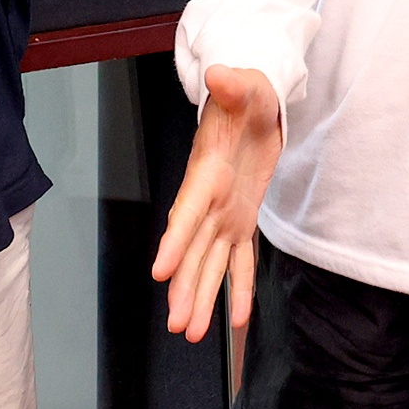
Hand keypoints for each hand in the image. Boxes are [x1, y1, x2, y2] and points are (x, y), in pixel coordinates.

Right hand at [152, 67, 281, 342]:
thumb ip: (234, 85)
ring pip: (209, 263)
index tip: (159, 274)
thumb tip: (220, 74)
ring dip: (200, 297)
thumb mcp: (245, 87)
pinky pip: (239, 260)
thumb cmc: (245, 95)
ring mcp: (223, 214)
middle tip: (177, 325)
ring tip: (190, 334)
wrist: (250, 105)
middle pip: (193, 250)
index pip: (186, 213)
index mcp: (206, 173)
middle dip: (184, 288)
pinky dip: (238, 288)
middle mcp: (209, 200)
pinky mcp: (241, 220)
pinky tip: (235, 320)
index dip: (174, 243)